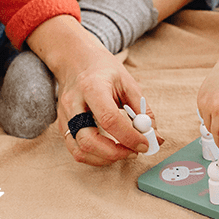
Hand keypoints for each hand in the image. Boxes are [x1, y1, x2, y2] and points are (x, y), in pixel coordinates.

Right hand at [27, 16, 162, 165]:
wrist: (75, 60)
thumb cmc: (104, 70)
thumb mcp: (128, 83)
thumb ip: (142, 110)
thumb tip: (155, 137)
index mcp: (92, 88)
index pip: (109, 119)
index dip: (129, 136)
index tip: (145, 144)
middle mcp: (73, 104)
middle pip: (89, 140)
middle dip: (115, 153)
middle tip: (135, 151)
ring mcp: (64, 116)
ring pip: (79, 150)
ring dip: (105, 159)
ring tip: (125, 152)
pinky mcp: (62, 125)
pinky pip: (76, 150)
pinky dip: (95, 157)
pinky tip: (111, 151)